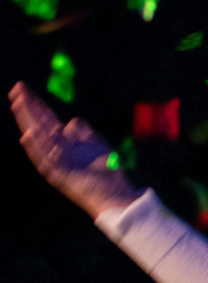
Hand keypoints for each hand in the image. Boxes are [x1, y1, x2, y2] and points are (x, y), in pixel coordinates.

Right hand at [11, 81, 140, 218]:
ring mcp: (55, 162)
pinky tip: (28, 135)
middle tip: (15, 90)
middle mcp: (56, 150)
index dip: (36, 104)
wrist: (116, 193)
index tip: (24, 89)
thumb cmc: (107, 170)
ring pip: (37, 139)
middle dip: (27, 108)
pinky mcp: (58, 175)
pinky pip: (44, 159)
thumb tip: (71, 121)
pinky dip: (36, 147)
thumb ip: (83, 132)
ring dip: (27, 121)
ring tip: (18, 104)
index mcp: (64, 142)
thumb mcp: (96, 144)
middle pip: (38, 124)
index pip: (46, 119)